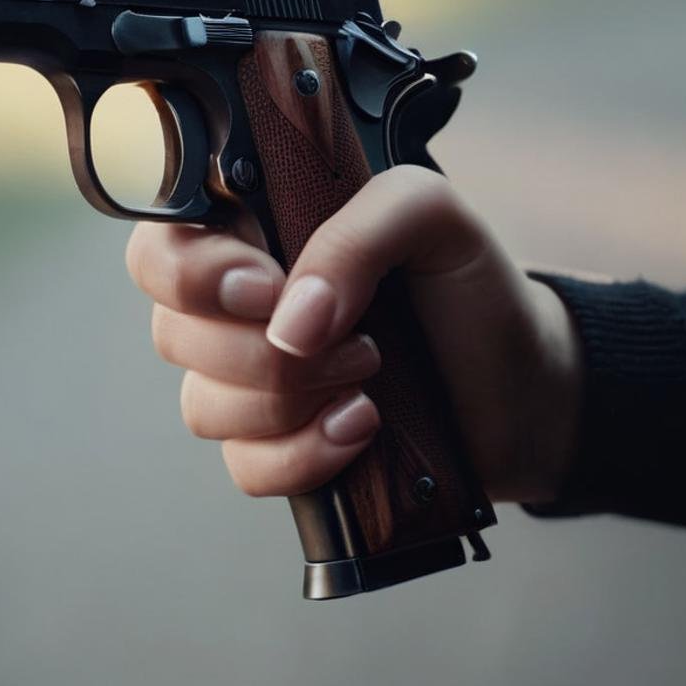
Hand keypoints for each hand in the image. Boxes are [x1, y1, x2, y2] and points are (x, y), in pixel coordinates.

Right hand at [126, 165, 581, 504]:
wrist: (524, 386)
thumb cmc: (471, 289)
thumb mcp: (431, 217)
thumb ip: (357, 232)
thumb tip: (289, 321)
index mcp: (257, 238)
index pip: (161, 249)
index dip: (191, 275)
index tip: (267, 287)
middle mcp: (240, 312)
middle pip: (174, 336)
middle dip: (264, 349)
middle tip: (356, 338)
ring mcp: (255, 387)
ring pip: (204, 407)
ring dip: (292, 401)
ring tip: (371, 380)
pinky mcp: (280, 450)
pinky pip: (245, 467)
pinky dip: (303, 456)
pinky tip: (361, 430)